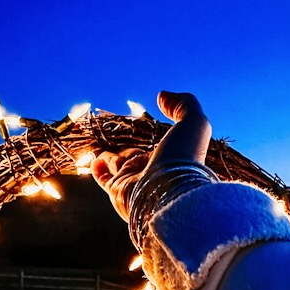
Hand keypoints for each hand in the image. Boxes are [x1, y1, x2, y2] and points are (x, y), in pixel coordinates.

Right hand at [92, 91, 210, 220]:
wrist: (167, 193)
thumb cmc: (184, 159)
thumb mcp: (194, 124)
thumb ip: (184, 105)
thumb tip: (163, 96)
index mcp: (171, 159)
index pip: (158, 147)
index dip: (151, 138)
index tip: (144, 129)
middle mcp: (152, 171)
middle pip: (137, 157)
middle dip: (130, 150)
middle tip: (121, 142)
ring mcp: (134, 181)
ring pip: (118, 166)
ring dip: (110, 158)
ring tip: (103, 152)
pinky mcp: (117, 189)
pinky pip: (104, 178)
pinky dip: (97, 169)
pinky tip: (95, 160)